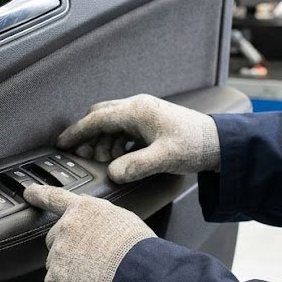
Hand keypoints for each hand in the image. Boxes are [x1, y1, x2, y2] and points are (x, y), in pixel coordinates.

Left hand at [24, 184, 154, 281]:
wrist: (138, 274)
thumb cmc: (137, 249)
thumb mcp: (122, 218)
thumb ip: (100, 216)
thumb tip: (95, 222)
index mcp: (83, 209)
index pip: (56, 198)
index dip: (40, 194)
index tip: (29, 192)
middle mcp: (66, 227)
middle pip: (54, 238)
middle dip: (67, 249)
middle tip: (90, 260)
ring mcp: (58, 253)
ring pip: (56, 264)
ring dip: (69, 272)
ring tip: (95, 277)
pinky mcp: (56, 278)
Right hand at [57, 94, 220, 182]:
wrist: (220, 142)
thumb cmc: (196, 144)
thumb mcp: (164, 158)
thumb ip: (136, 166)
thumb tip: (113, 173)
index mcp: (137, 110)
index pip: (97, 118)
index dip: (77, 132)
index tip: (61, 143)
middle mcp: (138, 107)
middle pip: (102, 117)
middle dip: (90, 136)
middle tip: (83, 155)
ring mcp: (145, 114)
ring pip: (112, 124)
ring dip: (104, 142)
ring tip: (105, 161)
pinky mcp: (151, 123)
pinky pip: (124, 130)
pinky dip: (117, 143)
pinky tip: (120, 158)